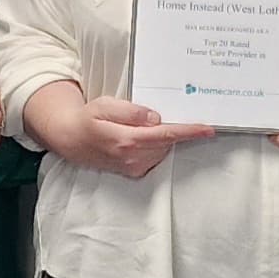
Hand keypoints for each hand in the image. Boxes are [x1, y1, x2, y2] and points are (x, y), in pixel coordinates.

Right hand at [55, 96, 212, 177]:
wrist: (71, 140)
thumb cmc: (88, 120)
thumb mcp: (106, 105)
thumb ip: (131, 111)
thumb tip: (155, 118)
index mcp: (127, 140)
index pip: (166, 134)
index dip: (189, 132)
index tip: (208, 129)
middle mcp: (132, 158)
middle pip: (167, 141)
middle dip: (174, 129)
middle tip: (170, 114)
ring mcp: (132, 167)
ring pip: (162, 149)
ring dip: (163, 137)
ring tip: (144, 126)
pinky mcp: (133, 172)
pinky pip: (155, 157)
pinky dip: (155, 146)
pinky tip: (142, 137)